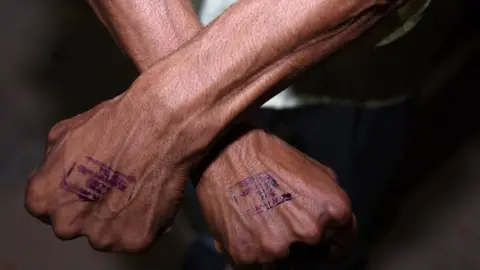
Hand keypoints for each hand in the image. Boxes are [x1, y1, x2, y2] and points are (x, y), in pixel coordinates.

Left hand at [24, 80, 194, 251]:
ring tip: (135, 188)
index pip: (47, 208)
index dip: (70, 194)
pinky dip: (144, 222)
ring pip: (106, 234)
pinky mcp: (135, 240)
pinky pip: (136, 236)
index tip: (87, 183)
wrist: (158, 126)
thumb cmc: (114, 124)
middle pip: (75, 225)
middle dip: (90, 210)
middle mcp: (67, 224)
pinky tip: (150, 196)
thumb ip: (52, 164)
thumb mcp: (64, 133)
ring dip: (117, 219)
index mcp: (43, 198)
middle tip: (113, 185)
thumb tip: (56, 174)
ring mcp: (103, 235)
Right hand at [195, 127, 354, 264]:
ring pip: (281, 265)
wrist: (226, 151)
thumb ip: (331, 203)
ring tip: (259, 224)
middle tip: (280, 223)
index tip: (319, 245)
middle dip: (299, 245)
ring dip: (273, 252)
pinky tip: (244, 228)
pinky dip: (249, 252)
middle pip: (310, 256)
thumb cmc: (271, 157)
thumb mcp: (316, 171)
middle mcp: (311, 232)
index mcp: (334, 210)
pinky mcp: (248, 256)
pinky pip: (254, 266)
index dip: (329, 244)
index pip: (341, 246)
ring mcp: (279, 247)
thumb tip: (334, 226)